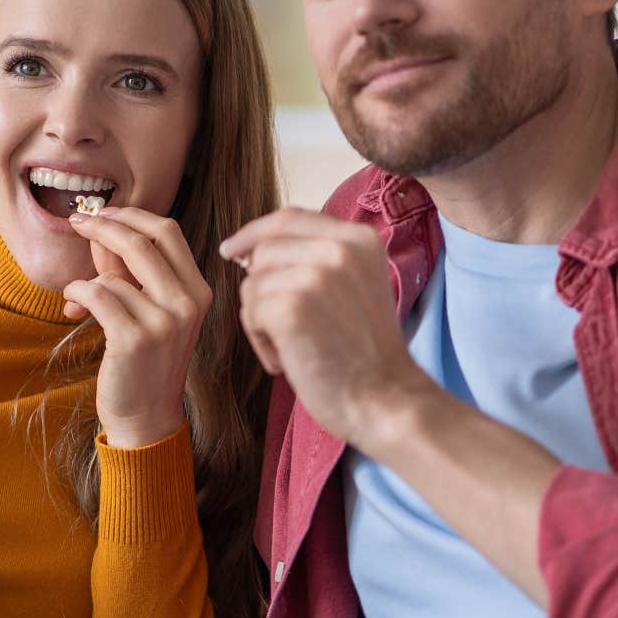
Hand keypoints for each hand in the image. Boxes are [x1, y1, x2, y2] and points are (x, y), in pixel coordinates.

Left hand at [62, 206, 209, 447]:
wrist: (146, 417)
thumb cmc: (145, 363)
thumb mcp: (148, 311)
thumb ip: (128, 272)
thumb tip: (102, 232)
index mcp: (197, 291)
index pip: (168, 232)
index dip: (132, 215)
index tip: (104, 212)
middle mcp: (187, 304)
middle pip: (142, 240)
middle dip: (104, 225)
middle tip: (79, 221)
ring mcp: (163, 322)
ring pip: (112, 274)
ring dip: (86, 280)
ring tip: (78, 299)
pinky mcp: (133, 339)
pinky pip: (96, 295)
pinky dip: (77, 295)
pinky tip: (74, 309)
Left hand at [219, 208, 436, 447]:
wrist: (386, 400)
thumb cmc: (366, 355)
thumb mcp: (355, 286)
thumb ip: (318, 258)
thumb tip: (253, 250)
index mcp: (360, 239)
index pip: (289, 218)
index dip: (254, 232)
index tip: (231, 250)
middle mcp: (340, 248)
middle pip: (265, 250)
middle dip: (262, 289)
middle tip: (287, 329)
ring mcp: (316, 275)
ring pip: (253, 283)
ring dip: (261, 320)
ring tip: (293, 348)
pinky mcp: (292, 306)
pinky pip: (250, 312)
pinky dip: (260, 341)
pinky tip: (287, 361)